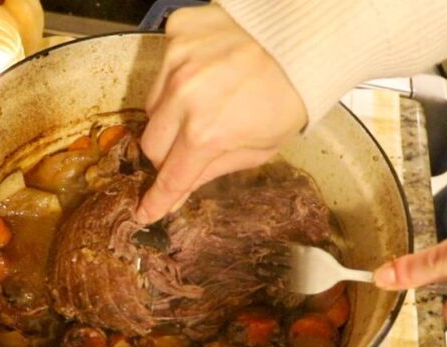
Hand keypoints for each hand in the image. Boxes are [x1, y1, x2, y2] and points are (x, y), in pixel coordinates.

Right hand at [136, 5, 306, 223]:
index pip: (169, 178)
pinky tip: (204, 73)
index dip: (155, 199)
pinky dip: (175, 75)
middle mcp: (183, 98)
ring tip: (203, 104)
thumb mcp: (260, 149)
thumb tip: (177, 194)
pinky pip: (161, 67)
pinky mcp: (178, 34)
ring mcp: (176, 62)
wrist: (303, 41)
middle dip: (167, 154)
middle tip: (189, 146)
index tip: (143, 212)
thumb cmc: (289, 98)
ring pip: (152, 106)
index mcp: (206, 135)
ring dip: (170, 114)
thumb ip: (213, 170)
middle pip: (151, 144)